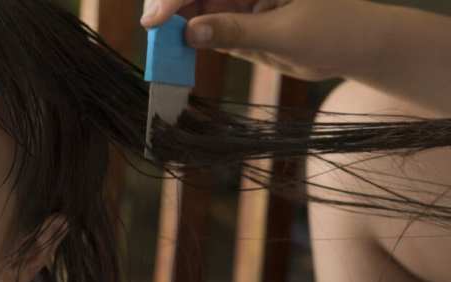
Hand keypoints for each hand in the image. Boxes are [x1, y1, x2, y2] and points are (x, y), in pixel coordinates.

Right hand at [140, 0, 385, 80]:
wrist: (358, 47)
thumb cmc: (336, 30)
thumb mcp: (286, 33)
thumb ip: (236, 31)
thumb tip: (190, 31)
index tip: (157, 20)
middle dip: (166, 2)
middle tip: (151, 28)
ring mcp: (233, 0)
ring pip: (188, 6)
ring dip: (169, 23)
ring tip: (159, 45)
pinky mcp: (232, 21)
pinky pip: (198, 27)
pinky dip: (182, 39)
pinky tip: (171, 50)